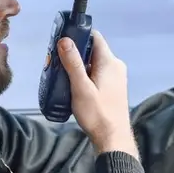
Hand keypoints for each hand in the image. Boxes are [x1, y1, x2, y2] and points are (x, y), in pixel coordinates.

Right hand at [57, 30, 138, 158]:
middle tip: (57, 60)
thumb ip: (73, 63)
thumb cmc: (96, 113)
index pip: (95, 37)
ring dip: (79, 65)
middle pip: (93, 50)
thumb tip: (64, 39)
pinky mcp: (114, 87)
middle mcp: (116, 65)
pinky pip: (98, 73)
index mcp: (110, 62)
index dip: (78, 35)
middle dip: (75, 52)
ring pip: (94, 63)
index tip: (61, 40)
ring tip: (61, 73)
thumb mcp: (81, 87)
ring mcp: (116, 77)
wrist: (113, 138)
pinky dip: (86, 74)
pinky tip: (73, 84)